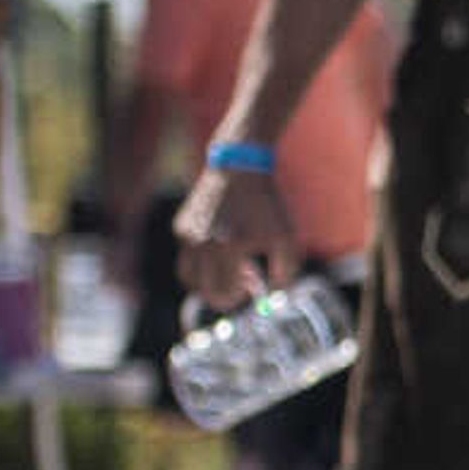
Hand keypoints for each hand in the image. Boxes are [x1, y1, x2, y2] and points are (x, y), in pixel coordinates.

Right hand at [175, 170, 302, 309]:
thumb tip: (270, 300)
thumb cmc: (268, 208)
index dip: (238, 297)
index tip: (253, 284)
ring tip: (232, 264)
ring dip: (208, 281)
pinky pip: (187, 258)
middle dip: (223, 293)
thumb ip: (284, 276)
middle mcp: (202, 244)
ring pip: (188, 278)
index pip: (221, 294)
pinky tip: (224, 244)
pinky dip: (204, 261)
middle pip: (202, 291)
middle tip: (244, 280)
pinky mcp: (181, 228)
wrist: (240, 169)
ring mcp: (187, 236)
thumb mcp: (287, 241)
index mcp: (228, 247)